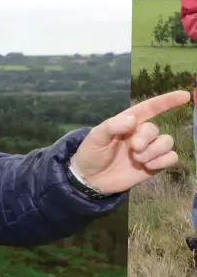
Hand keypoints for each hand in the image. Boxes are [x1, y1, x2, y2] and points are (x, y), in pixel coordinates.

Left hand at [72, 91, 189, 193]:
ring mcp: (148, 150)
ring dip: (155, 151)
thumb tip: (133, 120)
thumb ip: (114, 126)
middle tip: (133, 149)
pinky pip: (171, 158)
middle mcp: (141, 134)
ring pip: (167, 142)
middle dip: (146, 139)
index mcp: (129, 122)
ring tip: (138, 159)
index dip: (168, 101)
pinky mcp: (153, 166)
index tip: (185, 96)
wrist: (90, 179)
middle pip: (155, 130)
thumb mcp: (97, 136)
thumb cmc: (92, 153)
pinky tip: (148, 167)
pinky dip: (163, 161)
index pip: (151, 107)